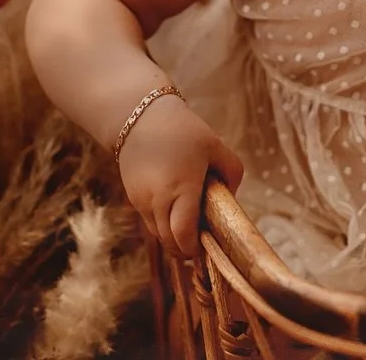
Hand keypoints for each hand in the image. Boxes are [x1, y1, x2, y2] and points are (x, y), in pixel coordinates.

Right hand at [117, 94, 243, 256]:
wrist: (138, 116)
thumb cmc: (182, 130)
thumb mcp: (215, 145)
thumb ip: (231, 171)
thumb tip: (232, 196)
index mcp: (181, 188)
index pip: (184, 234)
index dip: (194, 248)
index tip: (206, 248)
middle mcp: (158, 200)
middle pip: (170, 242)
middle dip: (186, 248)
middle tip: (202, 243)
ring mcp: (142, 201)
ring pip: (158, 235)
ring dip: (173, 237)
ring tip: (190, 226)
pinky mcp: (133, 198)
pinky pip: (150, 222)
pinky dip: (163, 224)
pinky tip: (175, 210)